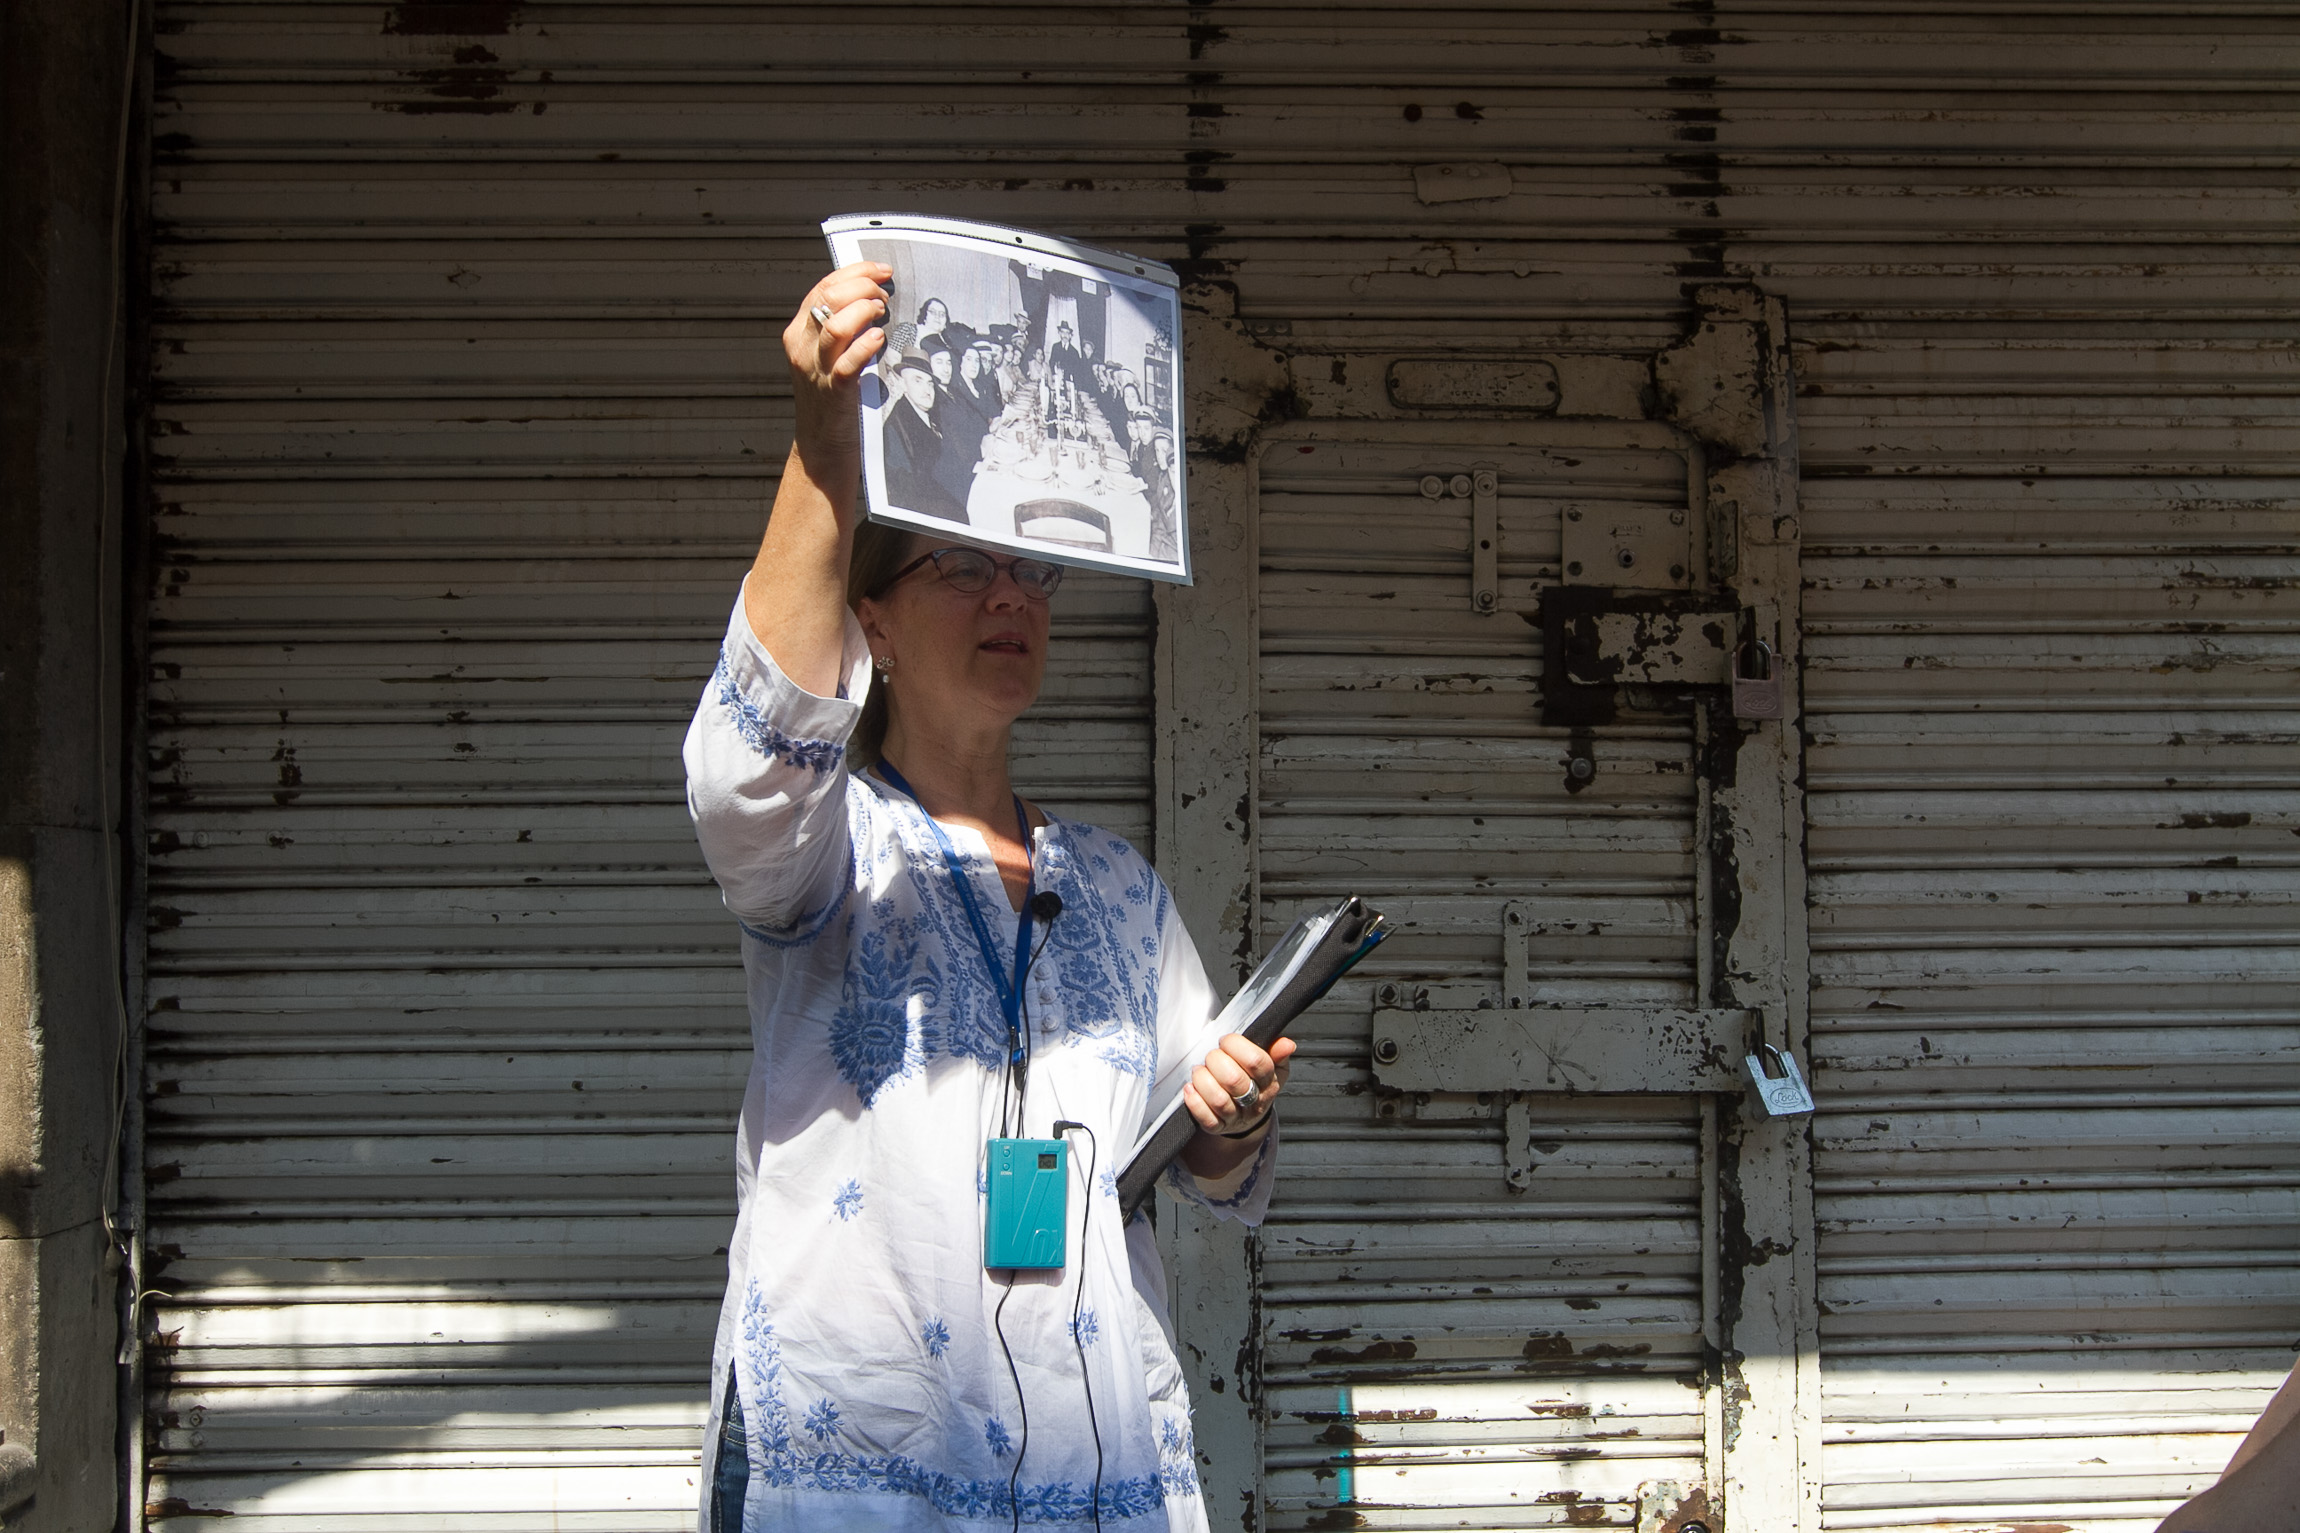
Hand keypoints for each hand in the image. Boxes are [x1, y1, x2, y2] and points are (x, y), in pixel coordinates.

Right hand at [782, 261, 890, 473]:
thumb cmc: (833, 396)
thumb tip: (871, 295)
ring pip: (834, 326)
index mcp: (799, 332)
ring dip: (863, 311)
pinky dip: (864, 346)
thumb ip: (839, 327)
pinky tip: (878, 338)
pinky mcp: (833, 392)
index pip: (823, 287)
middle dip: (862, 287)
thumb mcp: (827, 355)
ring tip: (882, 312)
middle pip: (828, 299)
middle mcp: (802, 347)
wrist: (822, 445)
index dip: (855, 272)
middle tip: (885, 295)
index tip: (882, 270)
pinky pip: (846, 364)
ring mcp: (815, 370)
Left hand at [1181, 1033, 1296, 1137]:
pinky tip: (1191, 1089)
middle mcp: (1253, 1101)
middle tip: (1211, 1056)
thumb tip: (1287, 1044)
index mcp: (1268, 1082)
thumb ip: (1276, 1053)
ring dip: (1203, 1080)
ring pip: (1219, 1100)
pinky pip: (1206, 1119)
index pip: (1257, 1062)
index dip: (1237, 1046)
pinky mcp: (1218, 1127)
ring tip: (1199, 1070)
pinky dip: (1195, 1102)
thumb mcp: (1271, 1068)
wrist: (1247, 1118)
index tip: (1226, 1040)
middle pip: (1235, 1080)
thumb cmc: (1256, 1086)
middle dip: (1217, 1061)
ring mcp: (1235, 1116)